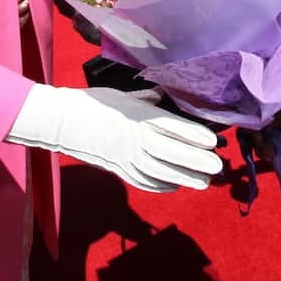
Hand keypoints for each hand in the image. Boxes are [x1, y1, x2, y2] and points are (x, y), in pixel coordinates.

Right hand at [6, 85, 221, 191]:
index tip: (213, 141)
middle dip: (196, 160)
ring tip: (205, 181)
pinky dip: (162, 185)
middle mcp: (134, 139)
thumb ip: (148, 100)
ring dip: (184, 178)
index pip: (171, 127)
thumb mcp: (124, 96)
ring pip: (160, 172)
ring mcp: (125, 158)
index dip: (194, 135)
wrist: (63, 122)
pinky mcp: (118, 170)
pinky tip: (175, 185)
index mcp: (137, 117)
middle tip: (217, 165)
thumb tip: (164, 95)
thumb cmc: (95, 104)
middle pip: (170, 152)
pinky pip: (144, 182)